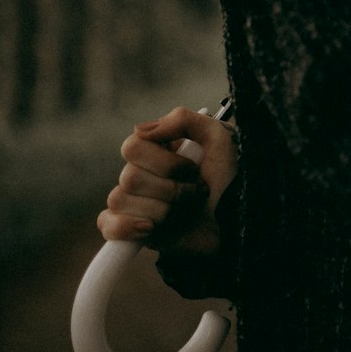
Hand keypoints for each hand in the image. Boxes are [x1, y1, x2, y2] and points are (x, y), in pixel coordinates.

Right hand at [97, 107, 238, 256]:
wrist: (241, 222)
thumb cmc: (231, 178)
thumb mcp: (218, 137)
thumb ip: (181, 120)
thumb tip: (140, 129)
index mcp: (158, 149)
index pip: (132, 147)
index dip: (162, 161)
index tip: (193, 168)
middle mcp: (143, 173)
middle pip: (129, 177)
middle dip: (170, 189)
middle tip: (197, 192)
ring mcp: (137, 202)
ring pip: (121, 201)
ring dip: (163, 209)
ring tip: (185, 211)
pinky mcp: (135, 231)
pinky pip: (109, 225)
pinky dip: (126, 228)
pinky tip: (151, 229)